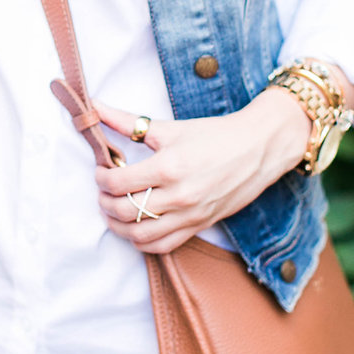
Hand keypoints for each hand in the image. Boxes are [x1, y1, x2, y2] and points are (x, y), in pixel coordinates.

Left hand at [93, 90, 312, 255]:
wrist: (258, 148)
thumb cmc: (215, 134)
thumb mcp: (170, 127)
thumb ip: (127, 122)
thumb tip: (95, 107)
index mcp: (168, 167)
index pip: (118, 183)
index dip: (101, 178)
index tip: (101, 170)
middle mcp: (178, 196)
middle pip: (124, 212)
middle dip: (104, 202)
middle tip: (103, 190)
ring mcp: (190, 215)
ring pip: (139, 235)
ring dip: (118, 227)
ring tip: (113, 211)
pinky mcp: (200, 226)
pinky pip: (163, 246)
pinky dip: (142, 241)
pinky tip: (136, 226)